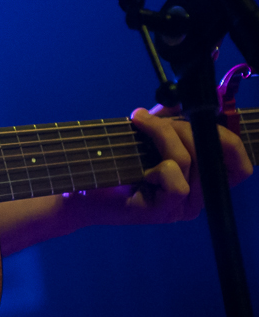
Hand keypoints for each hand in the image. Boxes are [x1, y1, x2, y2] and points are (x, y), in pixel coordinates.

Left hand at [69, 105, 252, 225]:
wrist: (79, 194)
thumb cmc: (109, 167)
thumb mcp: (144, 140)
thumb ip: (167, 124)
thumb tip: (180, 103)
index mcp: (198, 182)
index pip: (238, 167)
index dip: (229, 141)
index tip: (201, 118)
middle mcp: (196, 198)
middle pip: (212, 153)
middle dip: (182, 127)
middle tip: (148, 120)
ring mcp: (180, 208)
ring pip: (190, 162)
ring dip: (163, 137)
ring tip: (139, 127)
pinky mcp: (163, 213)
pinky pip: (177, 183)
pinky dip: (159, 168)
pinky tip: (140, 171)